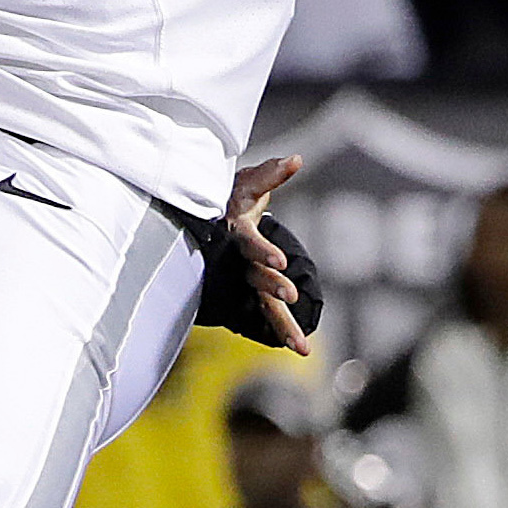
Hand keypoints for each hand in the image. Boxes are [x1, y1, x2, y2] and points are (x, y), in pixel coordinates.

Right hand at [216, 155, 312, 352]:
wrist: (205, 222)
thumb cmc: (229, 199)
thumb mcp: (246, 183)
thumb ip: (270, 174)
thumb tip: (296, 159)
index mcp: (238, 234)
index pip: (251, 244)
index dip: (263, 252)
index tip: (280, 262)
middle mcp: (238, 261)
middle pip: (256, 278)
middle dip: (273, 288)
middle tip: (291, 298)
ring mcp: (243, 280)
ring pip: (262, 305)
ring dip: (281, 326)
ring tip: (302, 348)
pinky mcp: (248, 293)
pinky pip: (263, 314)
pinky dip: (278, 330)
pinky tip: (298, 347)